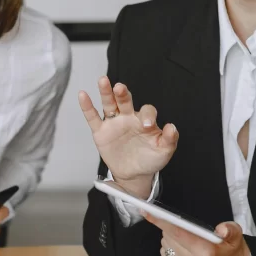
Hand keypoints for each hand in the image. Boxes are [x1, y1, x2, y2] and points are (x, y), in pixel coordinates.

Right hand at [78, 76, 178, 197]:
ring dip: (106, 92)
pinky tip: (83, 95)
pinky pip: (93, 117)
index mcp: (144, 120)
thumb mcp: (164, 151)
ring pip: (109, 104)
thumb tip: (172, 127)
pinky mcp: (101, 132)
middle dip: (123, 94)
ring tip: (103, 81)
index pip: (147, 111)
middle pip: (125, 100)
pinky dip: (87, 106)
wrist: (134, 174)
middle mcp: (129, 117)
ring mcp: (114, 123)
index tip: (147, 125)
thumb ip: (169, 139)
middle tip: (120, 88)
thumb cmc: (150, 159)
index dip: (148, 116)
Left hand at [147, 214, 249, 255]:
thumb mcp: (236, 234)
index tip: (148, 212)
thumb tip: (222, 229)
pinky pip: (165, 254)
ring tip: (187, 239)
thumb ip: (230, 229)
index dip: (162, 221)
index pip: (178, 233)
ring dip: (171, 238)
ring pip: (166, 244)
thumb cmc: (230, 249)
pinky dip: (171, 248)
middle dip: (172, 227)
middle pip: (169, 237)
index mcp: (206, 252)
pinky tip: (184, 249)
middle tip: (186, 227)